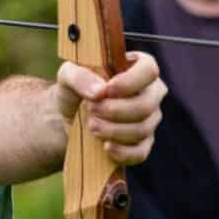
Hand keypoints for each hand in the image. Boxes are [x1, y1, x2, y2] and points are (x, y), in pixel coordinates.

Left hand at [55, 51, 166, 165]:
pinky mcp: (143, 143)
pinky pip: (141, 152)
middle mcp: (150, 92)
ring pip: (143, 129)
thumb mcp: (68, 75)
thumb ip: (79, 76)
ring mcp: (150, 119)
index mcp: (138, 67)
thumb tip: (99, 91)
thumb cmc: (76, 88)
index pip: (149, 70)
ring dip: (114, 130)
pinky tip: (106, 147)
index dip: (131, 81)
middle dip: (116, 110)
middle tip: (91, 109)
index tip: (108, 90)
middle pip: (147, 104)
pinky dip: (123, 152)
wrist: (70, 115)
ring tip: (91, 126)